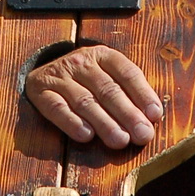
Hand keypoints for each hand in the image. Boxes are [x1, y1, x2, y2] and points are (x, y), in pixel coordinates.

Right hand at [25, 45, 162, 149]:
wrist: (42, 74)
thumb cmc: (85, 81)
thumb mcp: (106, 75)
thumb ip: (128, 93)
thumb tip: (152, 117)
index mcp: (102, 55)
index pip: (127, 72)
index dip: (143, 94)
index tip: (154, 115)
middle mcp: (80, 62)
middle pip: (108, 89)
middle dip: (128, 114)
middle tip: (142, 135)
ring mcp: (59, 76)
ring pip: (85, 101)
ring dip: (105, 123)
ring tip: (120, 140)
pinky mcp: (40, 91)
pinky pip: (57, 108)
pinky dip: (72, 122)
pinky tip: (86, 135)